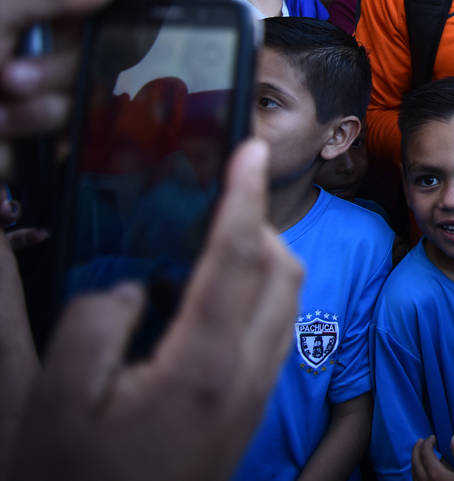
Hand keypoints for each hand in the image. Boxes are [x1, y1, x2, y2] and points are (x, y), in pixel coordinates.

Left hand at [0, 0, 176, 180]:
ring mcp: (44, 82)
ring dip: (42, 107)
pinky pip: (70, 131)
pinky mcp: (39, 123)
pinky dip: (38, 132)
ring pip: (86, 93)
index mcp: (35, 2)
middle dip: (62, 67)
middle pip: (104, 46)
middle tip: (13, 77)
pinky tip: (6, 129)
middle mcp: (45, 39)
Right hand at [6, 139, 301, 480]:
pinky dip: (258, 298)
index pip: (239, 257)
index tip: (252, 148)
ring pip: (288, 303)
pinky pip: (275, 335)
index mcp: (203, 368)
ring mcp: (254, 401)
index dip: (245, 194)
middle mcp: (247, 380)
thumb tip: (126, 282)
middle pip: (285, 273)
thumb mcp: (54, 401)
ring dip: (263, 260)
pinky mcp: (249, 416)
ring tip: (208, 242)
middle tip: (217, 197)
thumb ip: (91, 322)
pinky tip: (206, 301)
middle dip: (260, 223)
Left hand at [413, 435, 453, 480]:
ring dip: (415, 459)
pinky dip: (416, 471)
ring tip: (420, 453)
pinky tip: (422, 470)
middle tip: (421, 441)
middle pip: (415, 461)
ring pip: (413, 472)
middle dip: (417, 448)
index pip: (425, 452)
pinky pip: (415, 480)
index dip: (428, 442)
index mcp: (435, 473)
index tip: (433, 437)